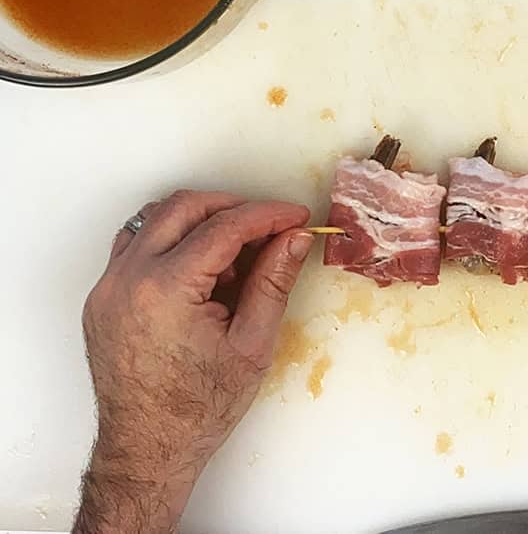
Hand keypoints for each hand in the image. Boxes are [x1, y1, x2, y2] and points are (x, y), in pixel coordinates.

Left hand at [75, 191, 312, 533]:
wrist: (149, 447)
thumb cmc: (199, 407)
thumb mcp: (252, 344)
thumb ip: (273, 282)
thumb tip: (295, 239)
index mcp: (165, 290)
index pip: (224, 227)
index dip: (268, 215)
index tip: (296, 216)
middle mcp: (127, 279)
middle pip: (185, 208)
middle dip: (234, 208)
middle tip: (271, 226)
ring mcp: (108, 287)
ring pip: (154, 220)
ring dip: (199, 220)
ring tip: (237, 252)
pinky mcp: (103, 297)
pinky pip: (136, 246)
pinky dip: (171, 241)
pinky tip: (202, 269)